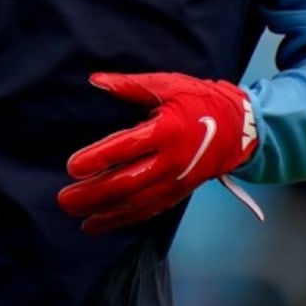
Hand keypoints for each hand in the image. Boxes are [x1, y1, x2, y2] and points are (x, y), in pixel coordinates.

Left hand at [57, 72, 259, 232]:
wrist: (240, 128)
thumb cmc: (199, 101)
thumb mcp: (167, 85)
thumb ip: (130, 86)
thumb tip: (96, 81)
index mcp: (166, 131)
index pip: (126, 148)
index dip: (98, 158)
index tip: (72, 166)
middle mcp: (170, 161)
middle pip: (127, 183)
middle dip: (93, 193)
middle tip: (64, 199)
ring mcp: (175, 181)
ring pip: (136, 202)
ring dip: (104, 212)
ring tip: (76, 215)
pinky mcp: (178, 193)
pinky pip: (148, 210)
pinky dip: (123, 219)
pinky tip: (100, 224)